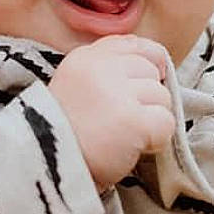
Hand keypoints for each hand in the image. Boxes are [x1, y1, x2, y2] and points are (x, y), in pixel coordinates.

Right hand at [48, 35, 174, 190]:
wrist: (46, 169)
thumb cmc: (65, 135)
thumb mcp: (74, 88)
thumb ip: (106, 72)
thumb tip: (156, 67)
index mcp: (84, 58)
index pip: (132, 44)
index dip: (146, 63)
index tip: (140, 85)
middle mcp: (101, 68)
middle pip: (151, 71)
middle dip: (146, 98)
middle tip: (122, 121)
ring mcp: (118, 93)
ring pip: (162, 97)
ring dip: (151, 120)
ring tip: (123, 137)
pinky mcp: (133, 120)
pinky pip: (167, 123)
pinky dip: (157, 140)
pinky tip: (133, 148)